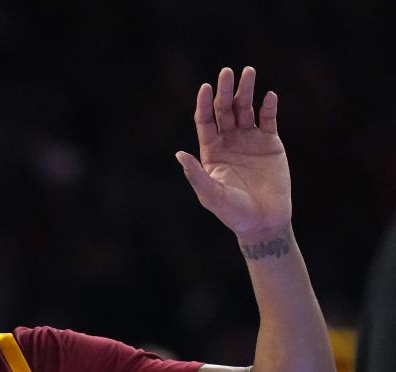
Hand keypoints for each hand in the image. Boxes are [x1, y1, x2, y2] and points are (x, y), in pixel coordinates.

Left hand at [176, 67, 290, 238]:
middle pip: (225, 110)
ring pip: (246, 109)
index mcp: (211, 151)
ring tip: (248, 72)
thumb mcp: (211, 194)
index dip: (204, 104)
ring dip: (247, 91)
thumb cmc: (233, 212)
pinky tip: (269, 96)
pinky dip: (269, 107)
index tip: (205, 87)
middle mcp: (228, 141)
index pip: (205, 121)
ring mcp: (249, 140)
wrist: (263, 222)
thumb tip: (179, 154)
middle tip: (227, 71)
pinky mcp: (270, 143)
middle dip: (225, 91)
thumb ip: (196, 174)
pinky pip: (269, 119)